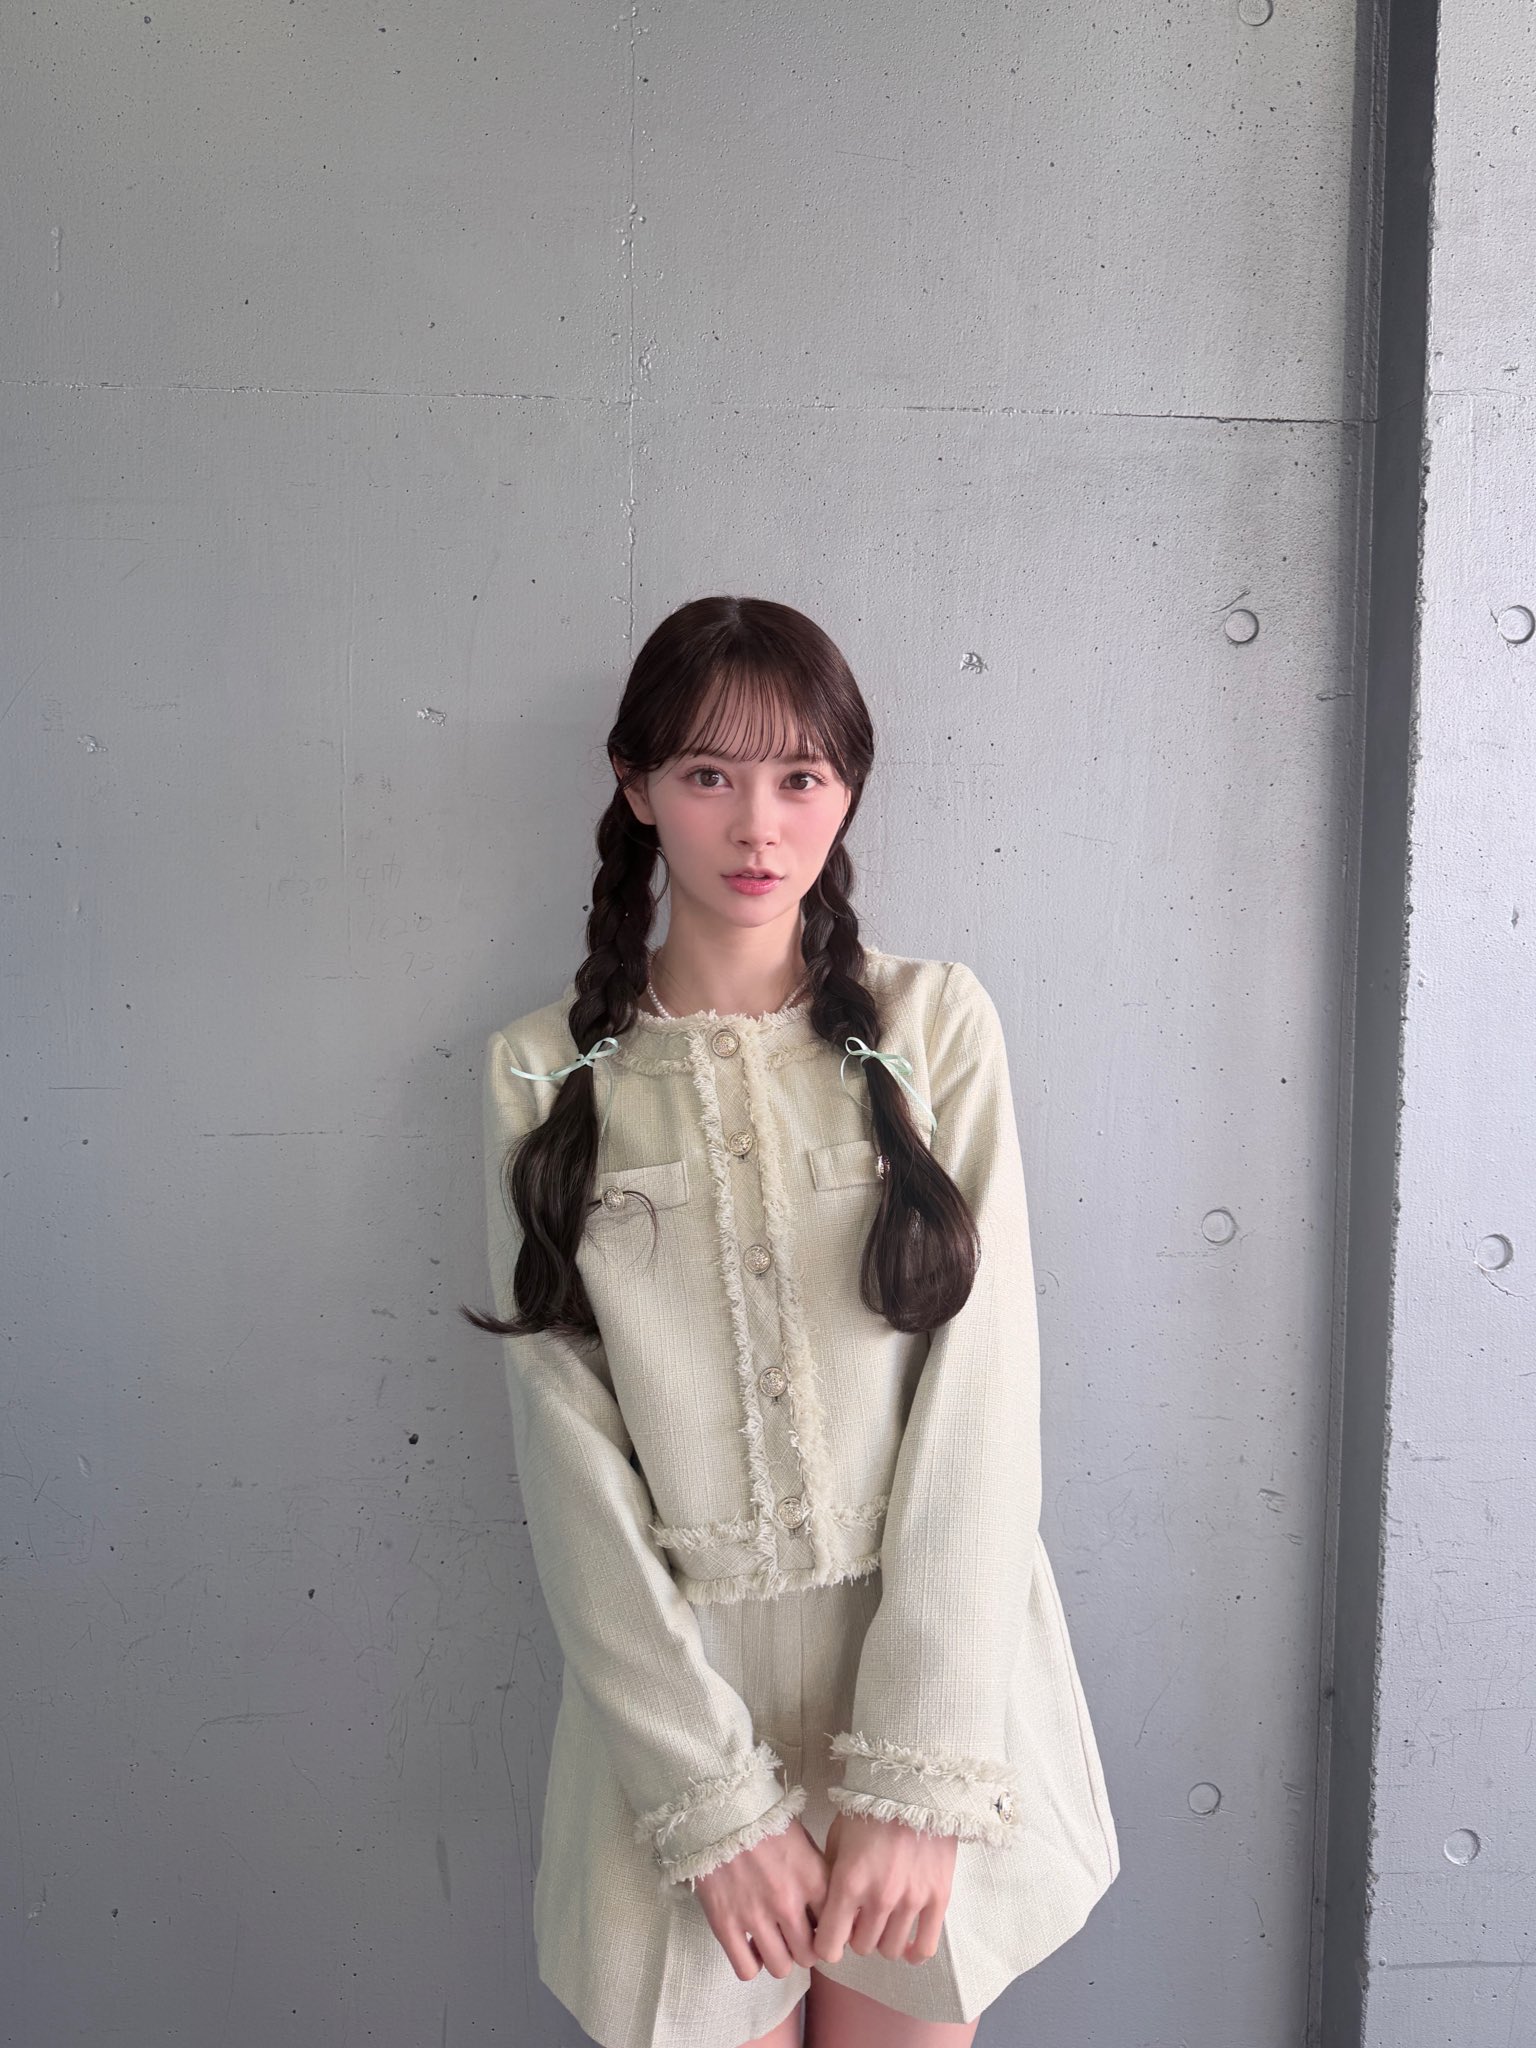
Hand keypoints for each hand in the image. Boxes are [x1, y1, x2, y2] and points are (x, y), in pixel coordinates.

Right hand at [694, 1817, 830, 1981]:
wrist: (717, 1806)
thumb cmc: (763, 1817)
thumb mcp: (802, 1837)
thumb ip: (817, 1872)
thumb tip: (828, 1905)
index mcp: (811, 1878)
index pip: (834, 1929)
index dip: (828, 1931)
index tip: (819, 1927)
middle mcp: (787, 1902)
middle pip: (809, 1955)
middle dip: (804, 1949)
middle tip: (795, 1937)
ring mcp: (755, 1915)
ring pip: (780, 1967)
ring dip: (779, 1957)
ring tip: (772, 1941)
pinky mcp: (725, 1923)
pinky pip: (746, 1969)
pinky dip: (751, 1963)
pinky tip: (749, 1946)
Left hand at [810, 1808, 957, 1965]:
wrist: (914, 1784)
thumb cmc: (869, 1808)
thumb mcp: (837, 1839)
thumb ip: (831, 1879)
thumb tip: (827, 1912)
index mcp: (848, 1882)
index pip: (830, 1945)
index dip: (827, 1946)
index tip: (830, 1937)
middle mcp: (879, 1897)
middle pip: (862, 1948)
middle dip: (856, 1937)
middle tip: (860, 1919)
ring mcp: (911, 1900)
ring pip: (891, 1950)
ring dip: (884, 1940)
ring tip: (884, 1923)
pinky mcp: (939, 1898)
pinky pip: (926, 1947)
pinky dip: (914, 1952)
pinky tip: (909, 1942)